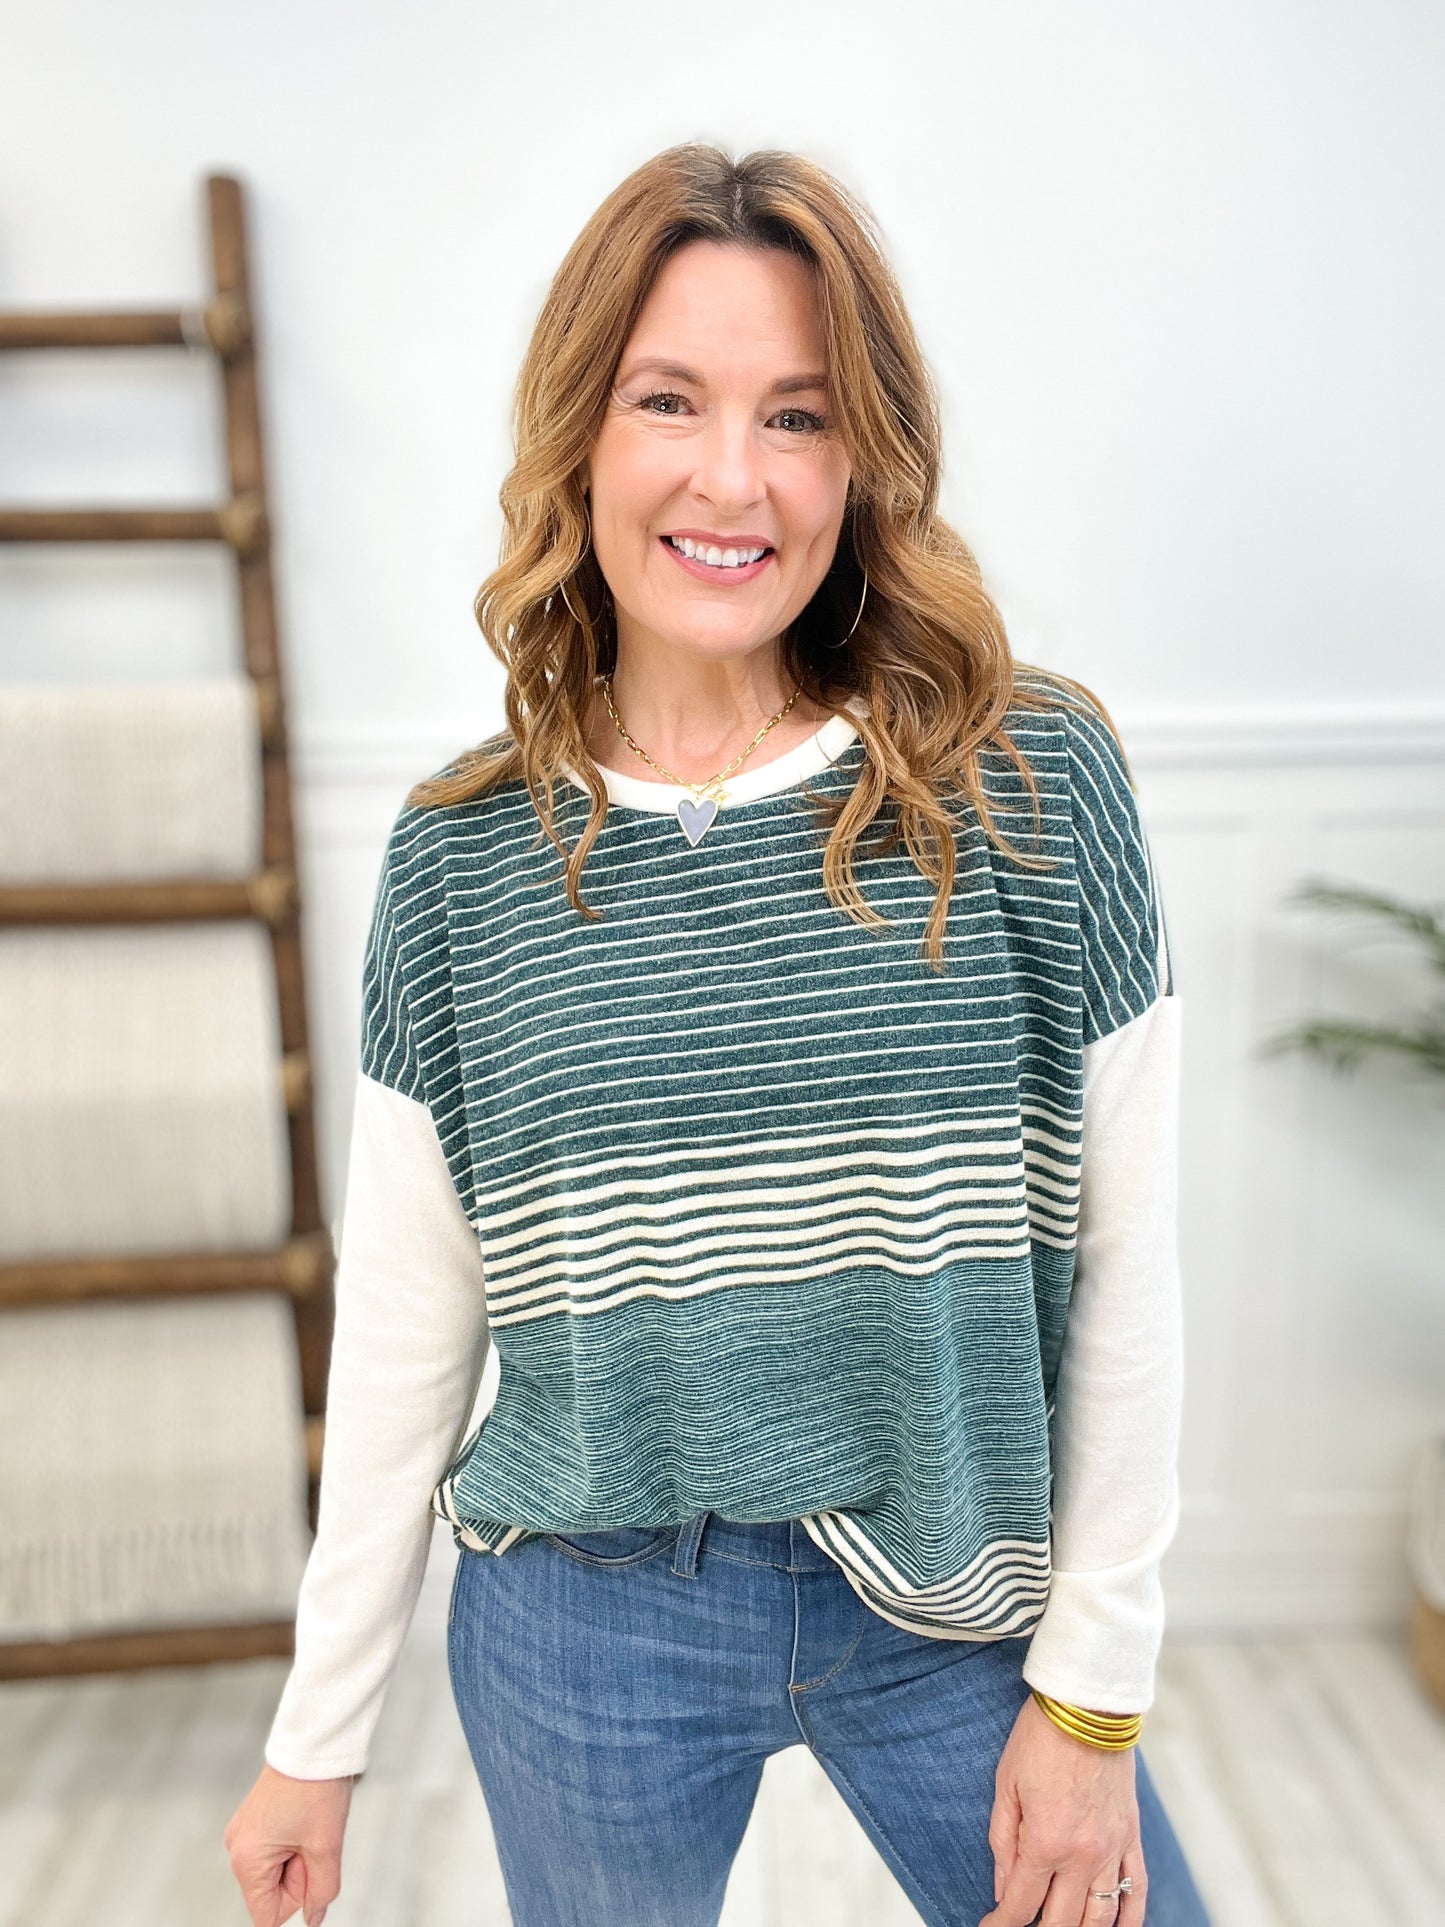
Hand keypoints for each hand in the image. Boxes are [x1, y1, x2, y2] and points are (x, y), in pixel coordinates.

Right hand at [223, 1763, 353, 1926]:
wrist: (312, 1742)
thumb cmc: (316, 1787)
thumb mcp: (327, 1846)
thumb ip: (322, 1891)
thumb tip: (313, 1918)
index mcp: (247, 1859)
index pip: (266, 1916)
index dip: (296, 1900)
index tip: (312, 1871)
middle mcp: (236, 1848)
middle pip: (270, 1892)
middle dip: (299, 1874)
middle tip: (313, 1838)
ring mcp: (242, 1833)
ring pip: (274, 1871)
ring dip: (297, 1857)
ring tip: (308, 1824)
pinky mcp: (252, 1822)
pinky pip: (273, 1851)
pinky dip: (292, 1843)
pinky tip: (301, 1818)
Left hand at [978, 1695, 1145, 1925]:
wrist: (1088, 1704)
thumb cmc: (1041, 1737)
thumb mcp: (1006, 1785)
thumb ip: (1003, 1843)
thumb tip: (1003, 1889)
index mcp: (1046, 1841)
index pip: (1022, 1904)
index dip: (1002, 1924)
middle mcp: (1083, 1855)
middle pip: (1062, 1921)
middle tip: (1021, 1924)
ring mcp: (1113, 1848)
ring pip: (1100, 1917)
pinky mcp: (1132, 1836)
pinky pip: (1137, 1891)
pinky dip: (1128, 1919)